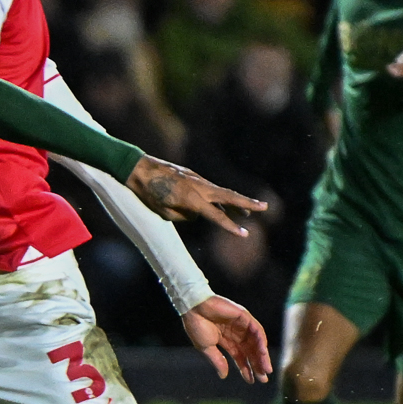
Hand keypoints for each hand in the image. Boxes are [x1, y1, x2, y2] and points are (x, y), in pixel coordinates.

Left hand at [126, 156, 266, 235]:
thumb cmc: (148, 194)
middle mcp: (198, 187)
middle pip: (228, 196)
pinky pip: (208, 189)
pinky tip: (222, 205)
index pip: (216, 215)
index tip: (245, 234)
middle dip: (247, 203)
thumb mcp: (164, 213)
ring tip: (248, 212)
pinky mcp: (192, 176)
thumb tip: (196, 214)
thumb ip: (184, 216)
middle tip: (264, 208)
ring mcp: (196, 179)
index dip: (230, 226)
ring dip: (235, 201)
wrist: (138, 169)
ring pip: (220, 192)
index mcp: (191, 199)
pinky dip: (217, 197)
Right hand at [182, 294, 271, 383]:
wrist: (194, 308)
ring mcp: (241, 325)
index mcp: (226, 341)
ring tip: (266, 369)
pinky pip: (257, 330)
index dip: (245, 368)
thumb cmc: (196, 325)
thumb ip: (217, 360)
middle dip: (257, 365)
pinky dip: (261, 342)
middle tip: (263, 379)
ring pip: (256, 342)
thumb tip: (224, 375)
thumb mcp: (206, 348)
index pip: (240, 356)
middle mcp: (236, 333)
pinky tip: (263, 353)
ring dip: (262, 356)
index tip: (251, 380)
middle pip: (250, 351)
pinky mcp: (244, 316)